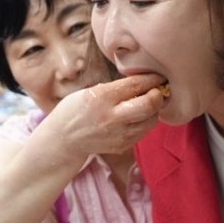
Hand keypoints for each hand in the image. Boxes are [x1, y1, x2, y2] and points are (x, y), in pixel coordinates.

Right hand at [47, 74, 165, 161]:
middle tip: (158, 90)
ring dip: (154, 110)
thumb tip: (145, 82)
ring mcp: (118, 134)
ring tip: (148, 103)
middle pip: (149, 105)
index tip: (159, 76)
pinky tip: (138, 116)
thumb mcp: (91, 91)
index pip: (136, 85)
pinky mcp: (122, 146)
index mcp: (102, 97)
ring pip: (151, 120)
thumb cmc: (77, 109)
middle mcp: (112, 117)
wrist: (64, 138)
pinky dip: (146, 122)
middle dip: (158, 95)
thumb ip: (117, 88)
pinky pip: (144, 131)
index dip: (152, 78)